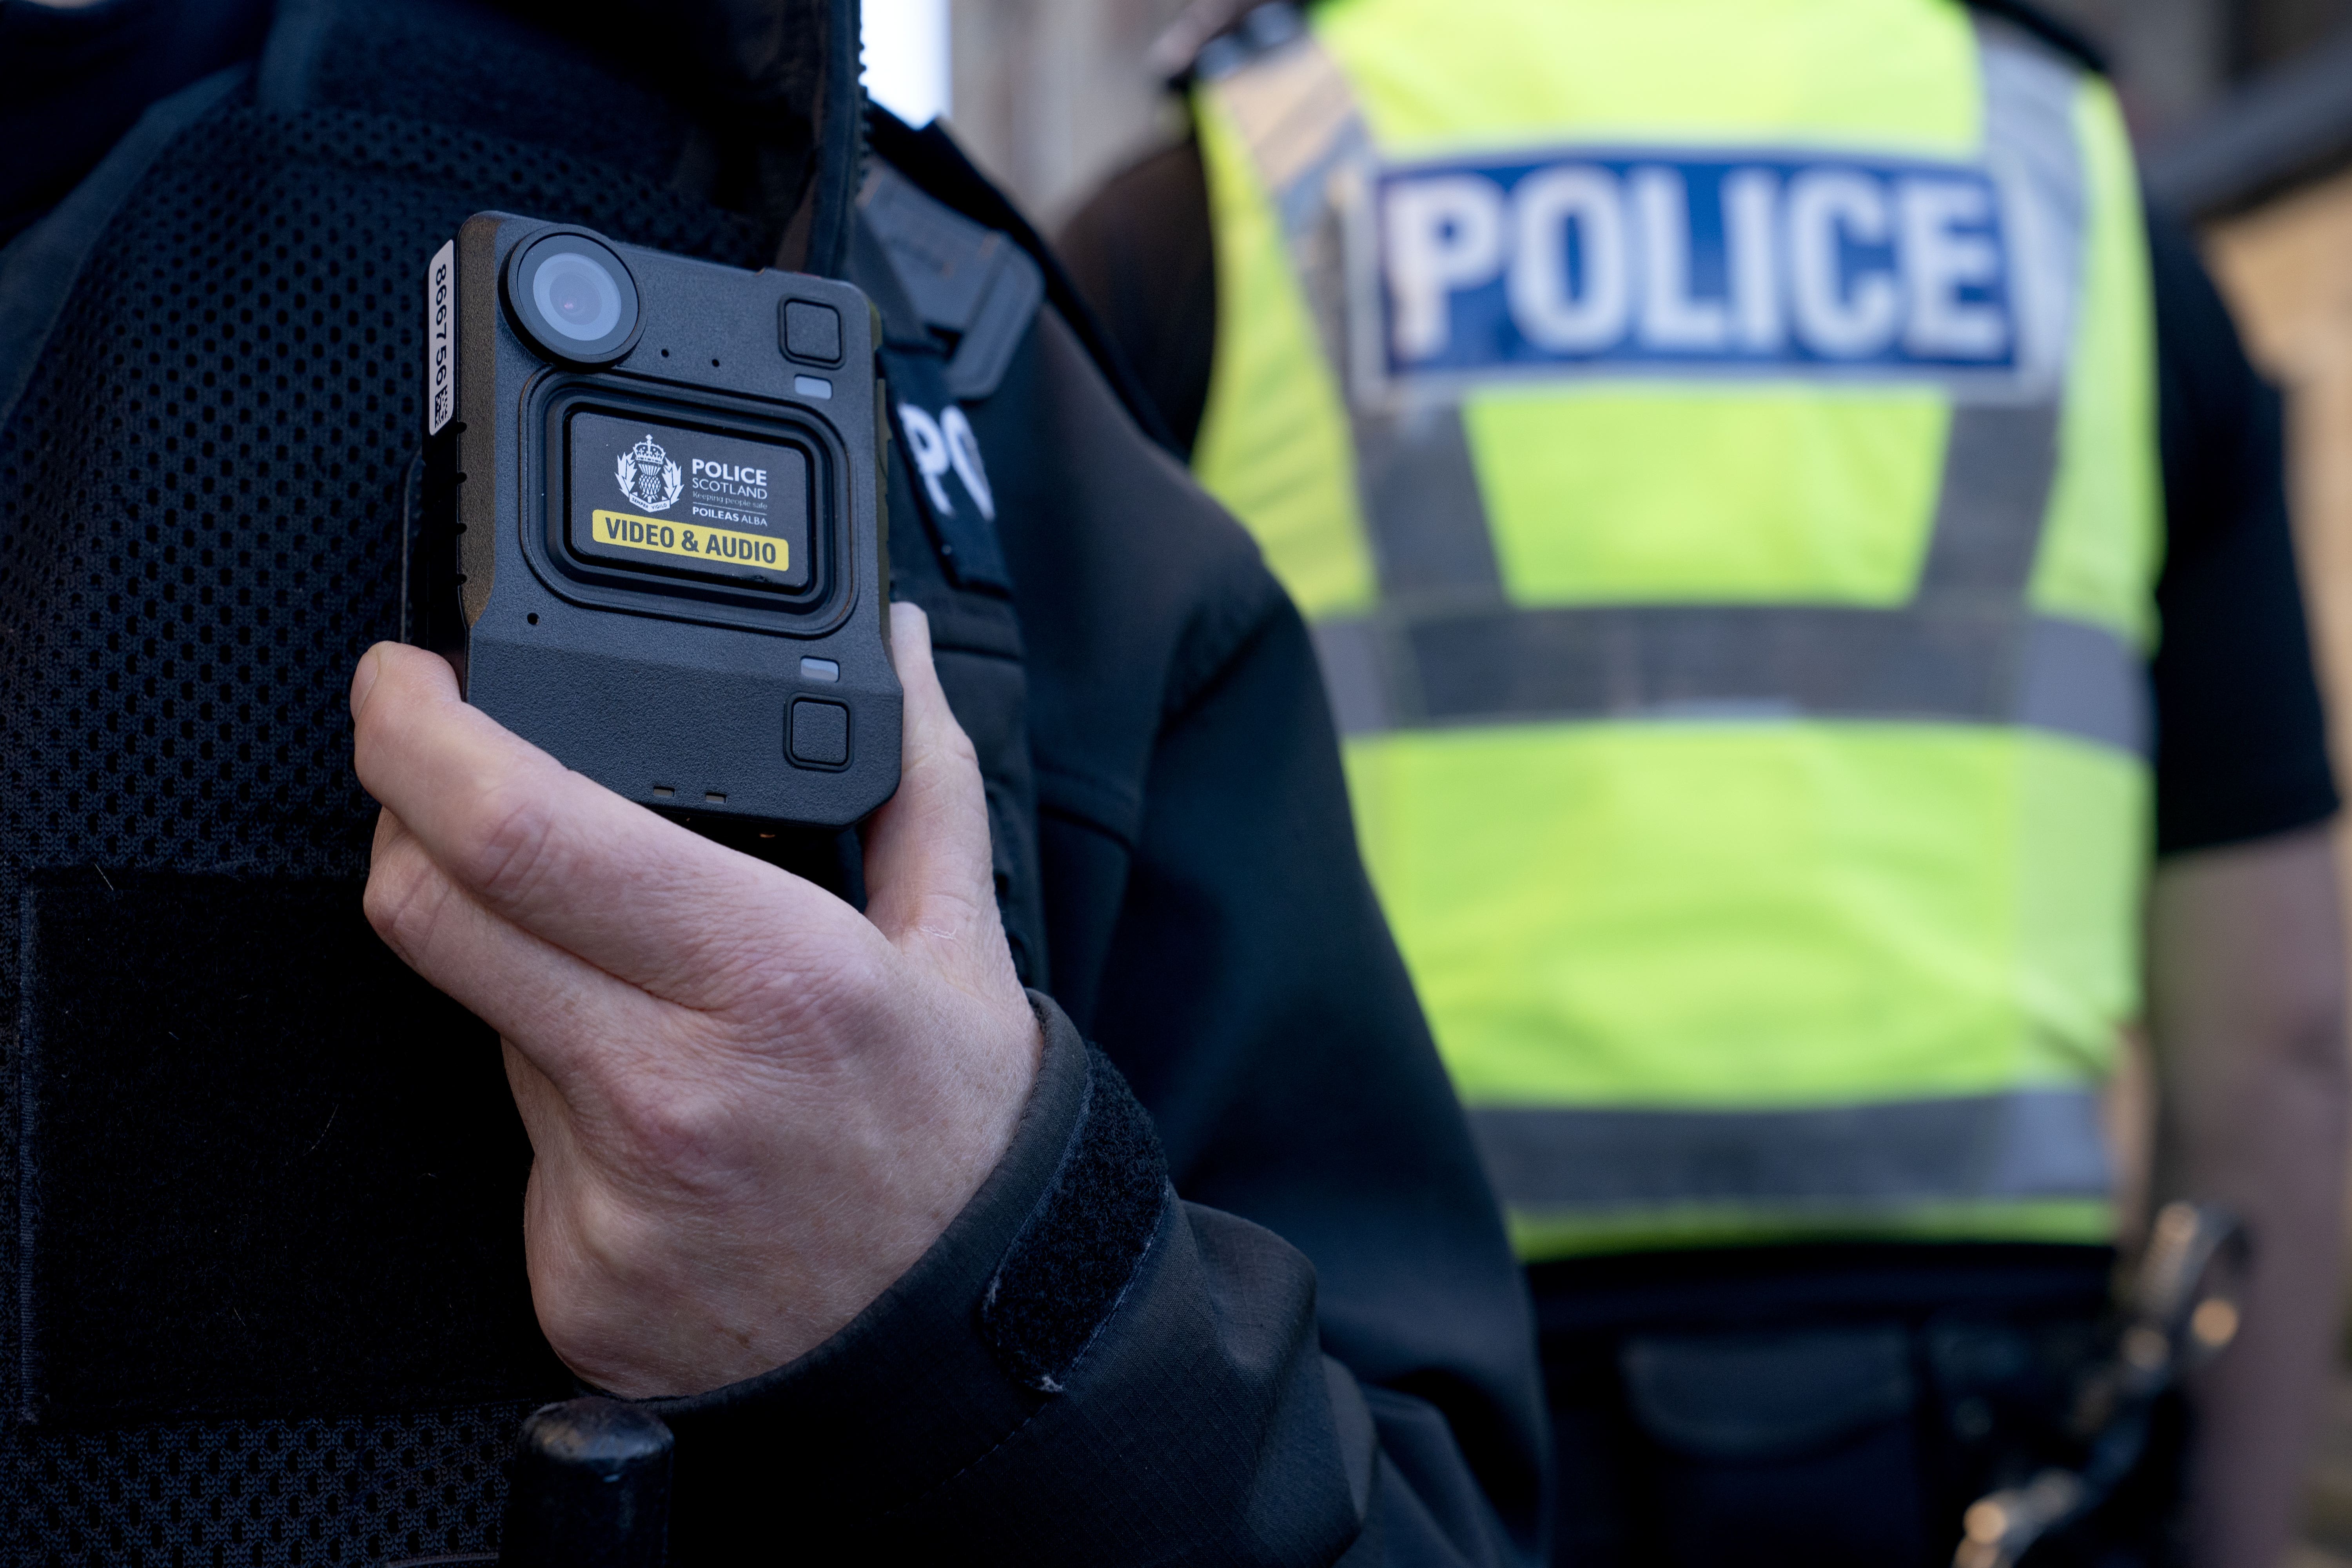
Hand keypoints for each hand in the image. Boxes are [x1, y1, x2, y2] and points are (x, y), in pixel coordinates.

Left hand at [350, 604, 1041, 1397]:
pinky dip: (561, 1099)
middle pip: (428, 909)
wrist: (961, 1349)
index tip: (404, 685)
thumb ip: (918, 773)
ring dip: (521, 968)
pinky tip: (655, 1112)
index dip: (416, 733)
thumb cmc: (962, 1140)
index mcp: (768, 977)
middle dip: (405, 819)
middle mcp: (669, 1087)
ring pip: (480, 1018)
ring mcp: (606, 1195)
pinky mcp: (569, 1275)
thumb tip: (900, 649)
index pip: (514, 827)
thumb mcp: (961, 945)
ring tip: (644, 992)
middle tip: (445, 786)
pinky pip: (517, 1142)